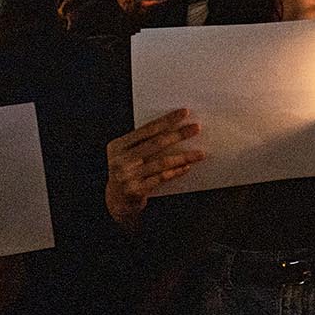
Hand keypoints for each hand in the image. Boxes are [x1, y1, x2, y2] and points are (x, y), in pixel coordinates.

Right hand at [106, 108, 204, 227]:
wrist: (114, 201)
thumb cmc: (127, 172)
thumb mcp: (127, 155)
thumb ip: (144, 143)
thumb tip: (176, 128)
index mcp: (118, 146)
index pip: (146, 129)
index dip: (167, 120)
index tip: (185, 112)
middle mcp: (120, 160)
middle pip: (156, 143)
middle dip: (178, 134)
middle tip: (197, 128)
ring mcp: (127, 177)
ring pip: (161, 163)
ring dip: (184, 157)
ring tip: (200, 153)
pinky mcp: (135, 191)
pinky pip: (161, 178)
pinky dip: (176, 172)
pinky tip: (187, 167)